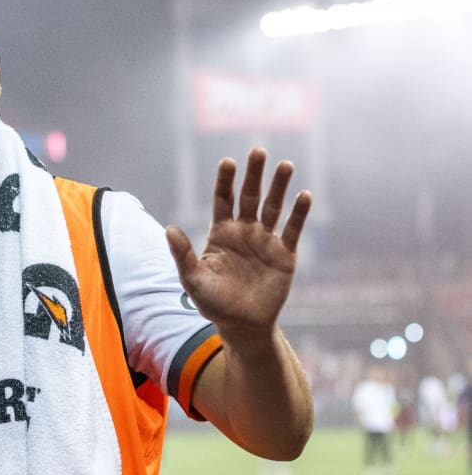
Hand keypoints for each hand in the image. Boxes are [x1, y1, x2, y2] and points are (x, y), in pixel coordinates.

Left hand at [165, 148, 311, 338]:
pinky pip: (293, 230)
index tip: (228, 162)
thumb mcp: (193, 279)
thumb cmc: (213, 303)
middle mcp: (244, 231)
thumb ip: (183, 254)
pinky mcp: (284, 254)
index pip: (223, 200)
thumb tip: (169, 228)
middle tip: (258, 150)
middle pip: (249, 196)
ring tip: (285, 165)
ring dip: (280, 187)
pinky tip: (304, 195)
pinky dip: (299, 213)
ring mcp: (265, 241)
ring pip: (273, 207)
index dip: (225, 181)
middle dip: (254, 174)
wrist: (242, 325)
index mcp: (221, 233)